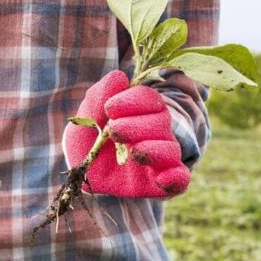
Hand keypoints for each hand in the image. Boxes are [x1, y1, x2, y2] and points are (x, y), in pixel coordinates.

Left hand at [62, 70, 190, 197]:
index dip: (133, 100)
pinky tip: (161, 178)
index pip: (148, 99)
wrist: (81, 172)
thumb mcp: (85, 118)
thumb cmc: (86, 140)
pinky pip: (179, 179)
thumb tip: (119, 77)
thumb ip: (98, 97)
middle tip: (114, 130)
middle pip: (161, 121)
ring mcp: (158, 158)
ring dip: (154, 149)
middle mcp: (154, 132)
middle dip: (138, 125)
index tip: (109, 108)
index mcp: (140, 112)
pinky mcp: (159, 183)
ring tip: (133, 152)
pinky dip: (176, 178)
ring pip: (171, 148)